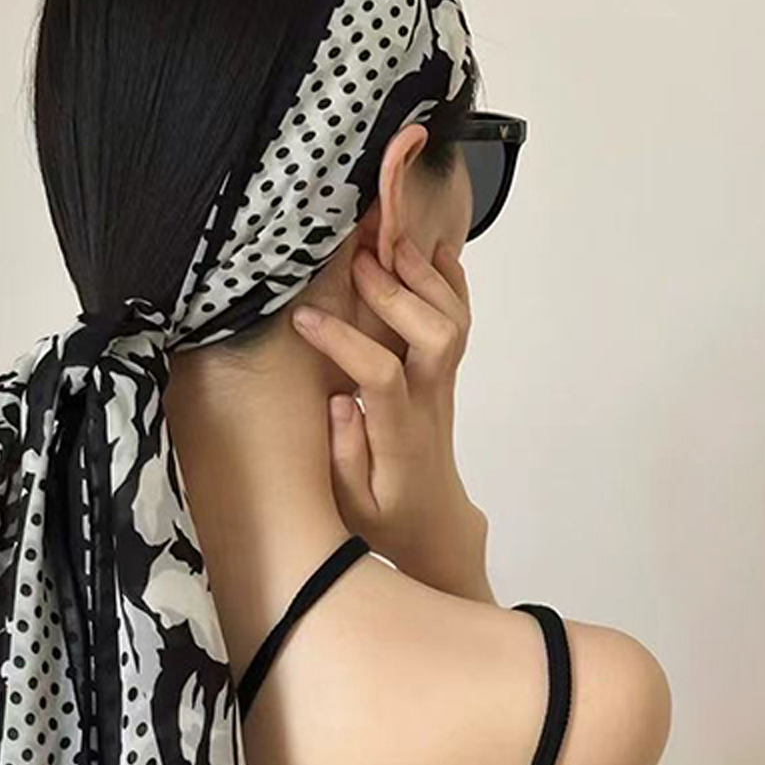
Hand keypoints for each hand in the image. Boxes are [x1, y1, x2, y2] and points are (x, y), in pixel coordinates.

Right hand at [291, 237, 492, 601]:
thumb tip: (342, 399)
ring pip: (454, 322)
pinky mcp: (445, 375)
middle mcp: (429, 402)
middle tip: (360, 259)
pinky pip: (460, 321)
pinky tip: (432, 251)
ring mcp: (443, 385)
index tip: (304, 320)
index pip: (382, 376)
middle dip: (398, 294)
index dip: (346, 342)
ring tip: (391, 242)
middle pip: (435, 336)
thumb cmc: (386, 518)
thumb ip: (346, 457)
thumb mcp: (354, 507)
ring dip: (424, 277)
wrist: (434, 522)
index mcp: (400, 436)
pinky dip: (451, 281)